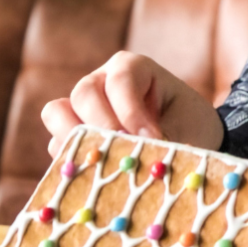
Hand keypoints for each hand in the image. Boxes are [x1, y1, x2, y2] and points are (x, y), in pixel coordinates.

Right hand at [41, 51, 224, 157]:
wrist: (189, 138)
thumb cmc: (189, 125)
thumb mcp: (188, 129)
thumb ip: (167, 141)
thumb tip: (146, 166)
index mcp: (132, 68)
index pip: (121, 80)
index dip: (131, 111)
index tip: (152, 138)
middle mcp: (101, 82)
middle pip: (84, 93)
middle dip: (101, 125)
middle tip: (121, 153)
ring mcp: (82, 108)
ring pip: (57, 113)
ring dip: (75, 140)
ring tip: (98, 164)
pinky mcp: (73, 135)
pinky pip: (57, 144)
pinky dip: (71, 160)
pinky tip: (92, 178)